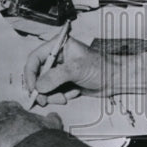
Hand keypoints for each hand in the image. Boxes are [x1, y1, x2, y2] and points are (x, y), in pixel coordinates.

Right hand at [24, 34, 144, 105]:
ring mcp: (59, 71)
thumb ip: (56, 77)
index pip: (35, 59)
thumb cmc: (100, 67)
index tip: (33, 88)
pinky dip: (60, 96)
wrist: (115, 79)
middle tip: (45, 100)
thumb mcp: (76, 69)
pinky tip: (74, 93)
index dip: (30, 74)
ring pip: (44, 86)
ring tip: (66, 96)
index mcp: (57, 46)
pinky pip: (53, 92)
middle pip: (37, 75)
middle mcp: (56, 58)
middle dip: (41, 89)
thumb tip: (39, 86)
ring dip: (52, 95)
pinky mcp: (64, 83)